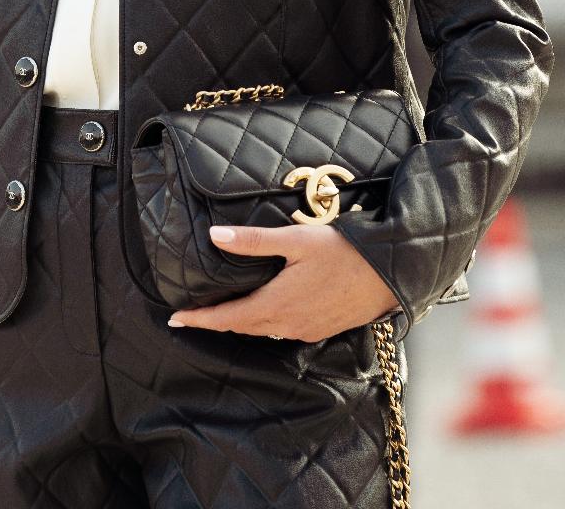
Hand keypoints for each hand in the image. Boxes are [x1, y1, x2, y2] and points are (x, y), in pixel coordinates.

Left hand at [166, 222, 400, 342]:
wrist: (390, 274)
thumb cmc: (342, 253)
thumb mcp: (295, 240)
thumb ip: (253, 240)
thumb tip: (214, 236)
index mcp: (275, 305)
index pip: (226, 318)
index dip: (199, 319)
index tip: (174, 319)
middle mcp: (287, 325)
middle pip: (242, 326)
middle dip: (216, 321)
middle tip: (193, 314)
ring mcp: (306, 330)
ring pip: (263, 329)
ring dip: (241, 322)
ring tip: (223, 310)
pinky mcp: (321, 328)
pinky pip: (283, 330)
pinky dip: (265, 322)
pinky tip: (265, 308)